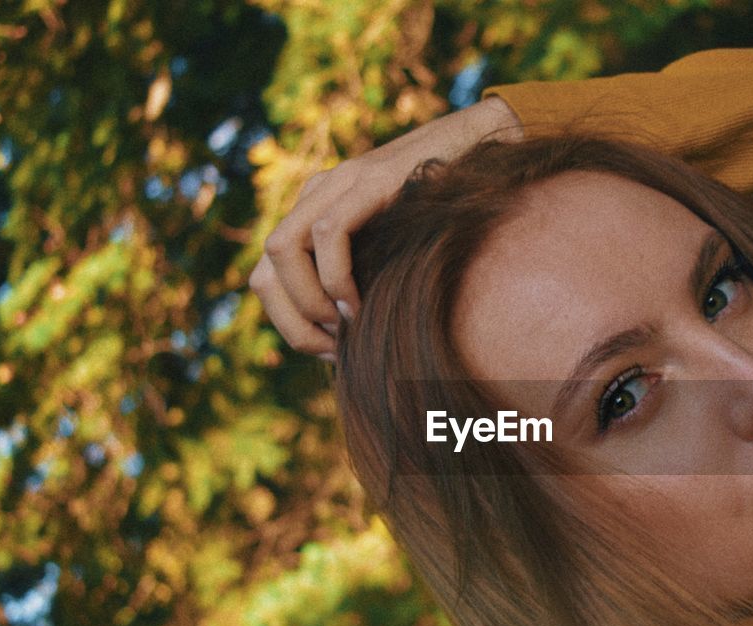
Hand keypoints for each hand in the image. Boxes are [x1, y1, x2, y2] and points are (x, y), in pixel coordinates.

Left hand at [248, 96, 521, 360]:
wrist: (486, 146)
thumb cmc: (450, 209)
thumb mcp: (397, 248)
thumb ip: (368, 276)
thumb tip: (350, 340)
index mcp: (316, 212)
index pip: (269, 275)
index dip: (287, 323)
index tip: (328, 352)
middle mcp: (318, 194)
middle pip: (265, 268)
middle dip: (291, 321)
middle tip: (333, 348)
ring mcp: (340, 182)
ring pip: (282, 249)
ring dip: (309, 301)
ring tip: (346, 327)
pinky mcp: (370, 179)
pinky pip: (328, 233)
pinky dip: (334, 277)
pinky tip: (359, 302)